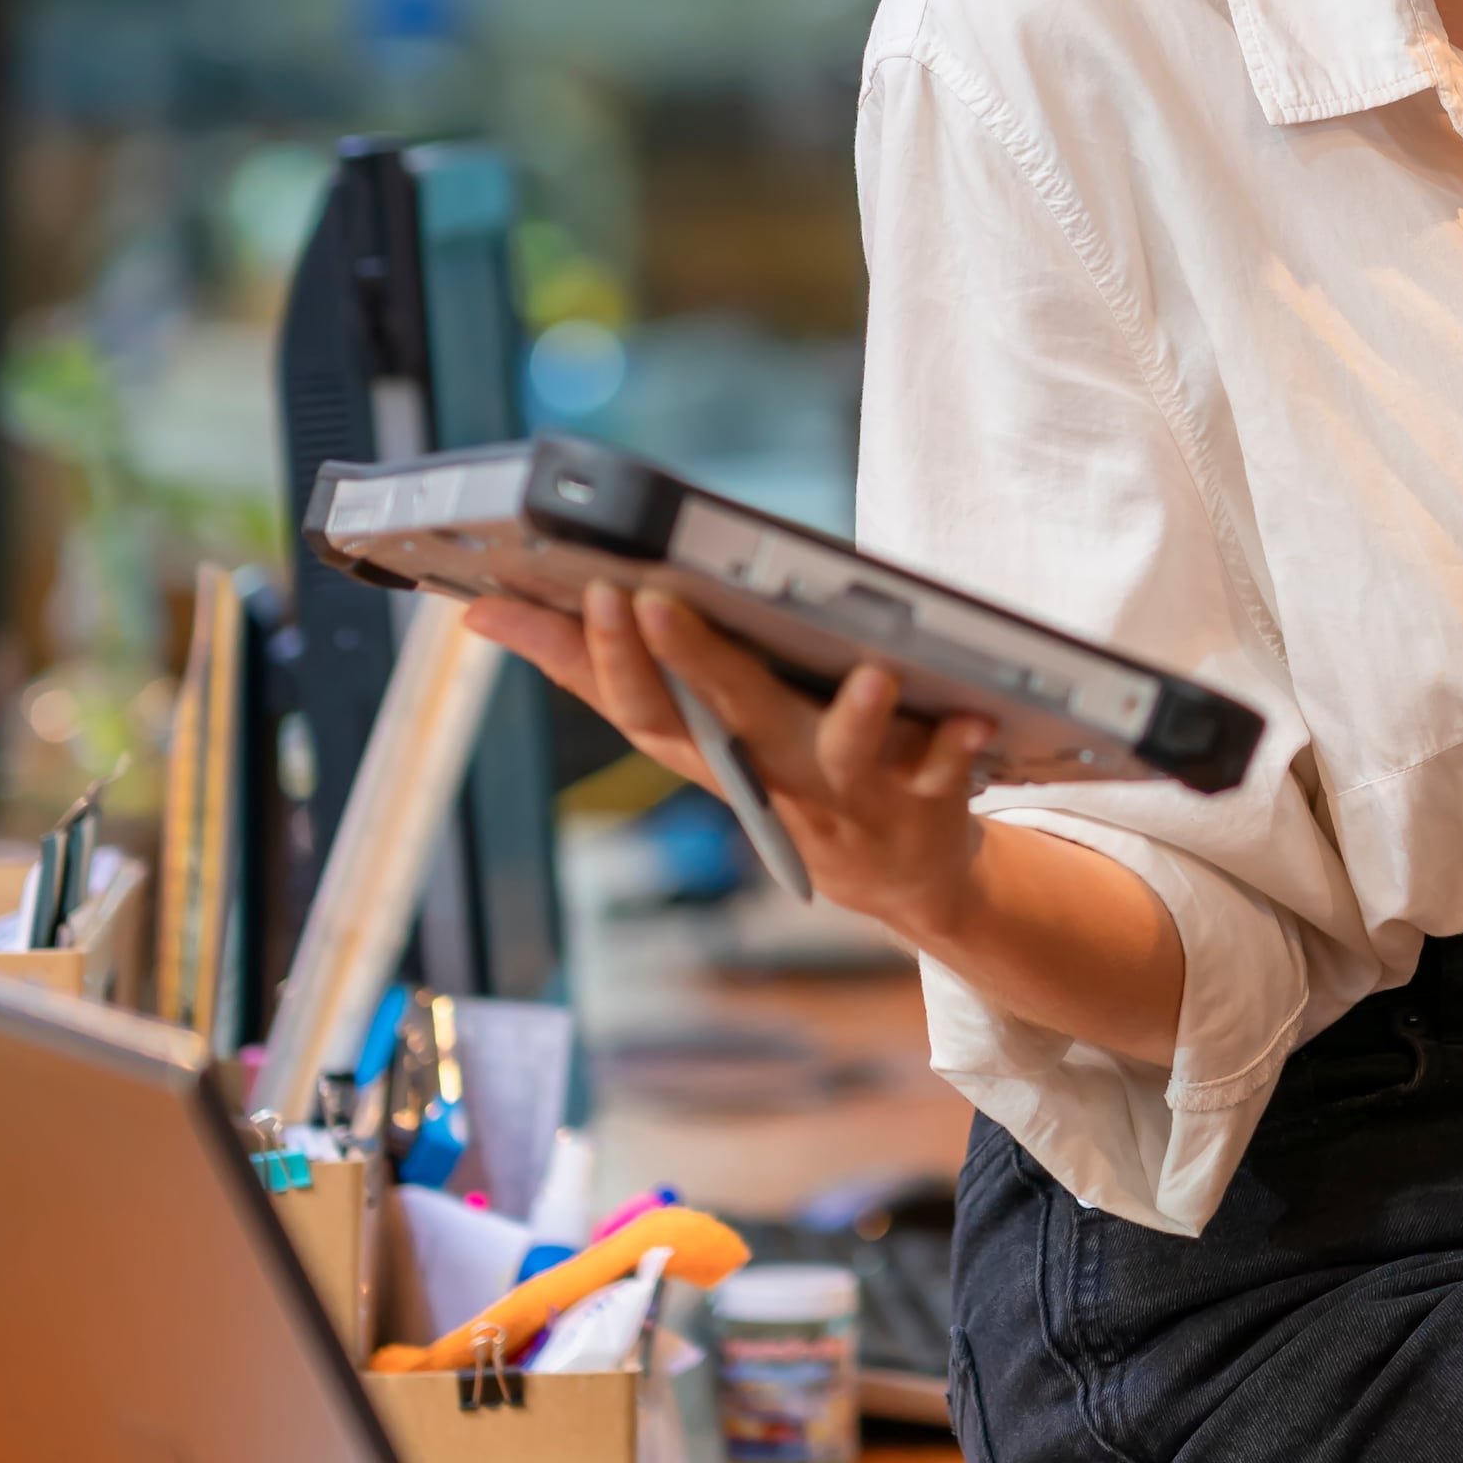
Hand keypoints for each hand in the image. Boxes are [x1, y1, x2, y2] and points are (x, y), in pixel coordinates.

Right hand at [470, 585, 995, 934]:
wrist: (896, 872)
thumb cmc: (775, 768)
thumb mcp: (685, 730)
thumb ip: (591, 667)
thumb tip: (483, 609)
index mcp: (707, 749)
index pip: (639, 707)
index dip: (609, 657)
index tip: (597, 590)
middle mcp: (768, 770)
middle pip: (722, 714)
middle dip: (690, 658)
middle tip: (655, 599)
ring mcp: (846, 790)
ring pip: (842, 754)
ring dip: (854, 718)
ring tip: (869, 673)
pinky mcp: (924, 799)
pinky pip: (945, 770)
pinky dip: (959, 746)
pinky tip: (979, 715)